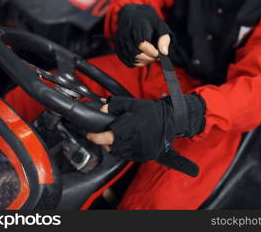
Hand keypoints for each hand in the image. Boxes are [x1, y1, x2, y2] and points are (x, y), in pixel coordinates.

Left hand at [86, 95, 205, 176]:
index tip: (90, 134)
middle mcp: (127, 144)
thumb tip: (102, 109)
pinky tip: (131, 140)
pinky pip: (129, 155)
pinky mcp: (143, 156)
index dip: (93, 137)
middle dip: (105, 141)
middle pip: (108, 147)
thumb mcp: (130, 104)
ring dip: (116, 146)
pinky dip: (127, 149)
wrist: (169, 120)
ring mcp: (135, 151)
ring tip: (121, 136)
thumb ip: (113, 106)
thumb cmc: (150, 112)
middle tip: (107, 134)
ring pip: (118, 153)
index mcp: (122, 132)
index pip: (100, 139)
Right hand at [115, 4, 172, 67]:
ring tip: (150, 57)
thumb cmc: (150, 23)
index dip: (151, 52)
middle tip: (155, 57)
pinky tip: (142, 59)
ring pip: (131, 58)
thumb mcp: (160, 26)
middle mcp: (126, 32)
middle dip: (148, 58)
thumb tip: (164, 53)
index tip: (158, 54)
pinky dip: (136, 63)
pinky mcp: (117, 46)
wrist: (134, 15)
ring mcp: (120, 39)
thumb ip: (164, 39)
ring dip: (143, 62)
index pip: (142, 43)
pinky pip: (126, 60)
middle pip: (135, 53)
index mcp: (138, 25)